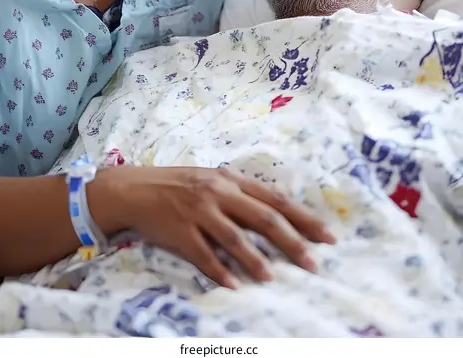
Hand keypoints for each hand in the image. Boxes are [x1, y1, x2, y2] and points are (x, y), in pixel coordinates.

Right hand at [111, 166, 334, 288]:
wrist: (135, 189)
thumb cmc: (178, 184)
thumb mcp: (212, 179)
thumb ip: (240, 192)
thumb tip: (276, 211)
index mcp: (230, 179)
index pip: (275, 200)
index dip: (304, 218)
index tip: (328, 236)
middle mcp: (218, 193)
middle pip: (263, 218)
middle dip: (292, 242)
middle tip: (313, 263)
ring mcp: (199, 212)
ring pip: (234, 238)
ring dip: (256, 260)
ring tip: (273, 278)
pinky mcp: (180, 231)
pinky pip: (203, 255)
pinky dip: (219, 270)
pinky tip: (233, 283)